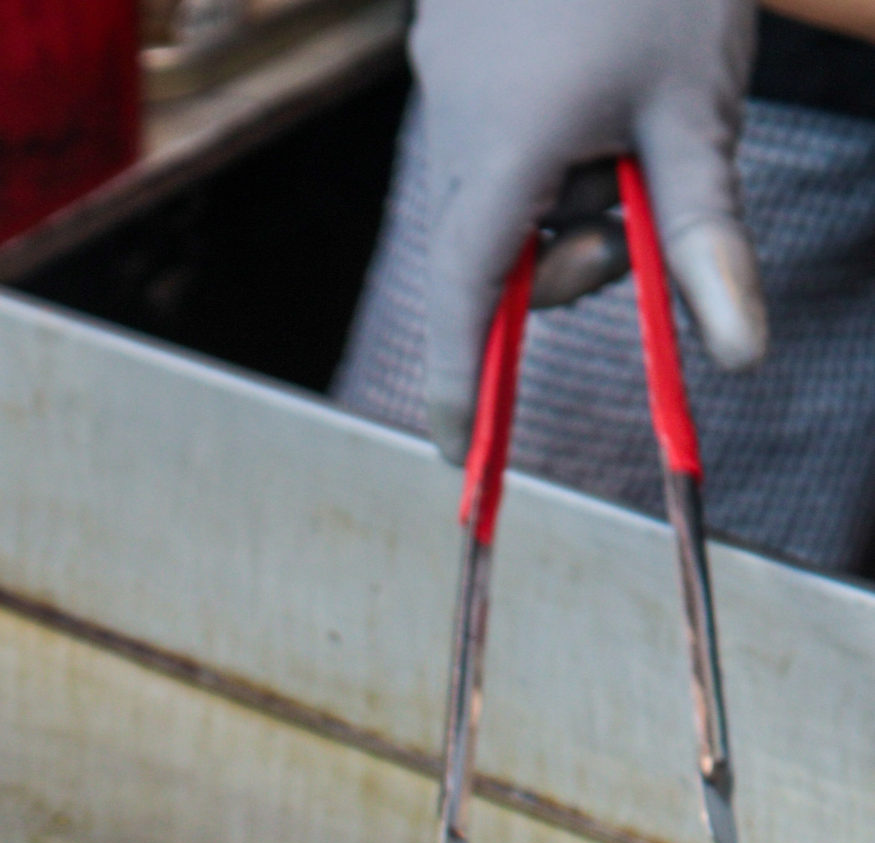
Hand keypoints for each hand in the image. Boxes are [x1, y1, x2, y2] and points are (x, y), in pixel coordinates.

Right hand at [410, 0, 768, 460]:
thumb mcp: (698, 109)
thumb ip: (705, 239)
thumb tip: (736, 357)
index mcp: (505, 146)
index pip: (468, 297)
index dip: (461, 382)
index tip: (456, 456)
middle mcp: (454, 123)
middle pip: (487, 255)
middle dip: (561, 261)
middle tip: (634, 217)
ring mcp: (442, 82)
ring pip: (492, 199)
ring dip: (557, 198)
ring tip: (621, 123)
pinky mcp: (451, 50)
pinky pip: (486, 142)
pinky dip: (538, 150)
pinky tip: (586, 84)